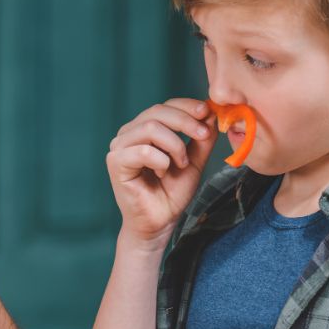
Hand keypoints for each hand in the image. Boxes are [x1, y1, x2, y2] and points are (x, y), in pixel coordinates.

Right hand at [106, 99, 218, 247]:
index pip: (165, 106)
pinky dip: (160, 161)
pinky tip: (162, 173)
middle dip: (185, 121)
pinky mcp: (116, 162)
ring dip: (174, 145)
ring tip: (180, 164)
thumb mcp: (194, 160)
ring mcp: (119, 147)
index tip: (208, 112)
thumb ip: (201, 139)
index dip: (187, 106)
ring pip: (150, 128)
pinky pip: (143, 150)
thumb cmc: (172, 193)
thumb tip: (212, 112)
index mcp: (144, 129)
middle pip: (157, 112)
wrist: (160, 222)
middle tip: (204, 135)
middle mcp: (129, 134)